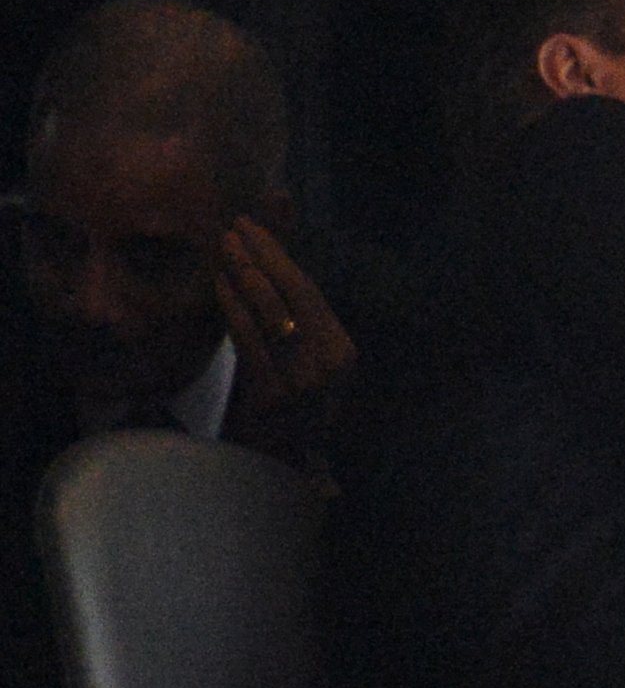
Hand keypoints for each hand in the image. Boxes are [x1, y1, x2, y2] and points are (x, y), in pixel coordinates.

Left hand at [215, 218, 355, 461]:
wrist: (274, 461)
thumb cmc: (280, 402)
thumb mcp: (293, 357)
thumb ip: (289, 313)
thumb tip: (273, 261)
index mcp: (342, 351)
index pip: (308, 291)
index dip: (279, 255)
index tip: (252, 226)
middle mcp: (330, 364)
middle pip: (293, 296)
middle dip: (261, 257)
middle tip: (233, 227)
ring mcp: (304, 380)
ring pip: (272, 313)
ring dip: (244, 275)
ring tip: (224, 247)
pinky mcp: (274, 394)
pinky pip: (251, 339)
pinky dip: (234, 306)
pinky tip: (220, 283)